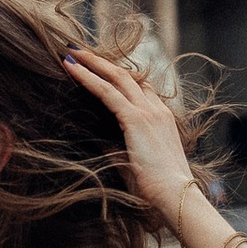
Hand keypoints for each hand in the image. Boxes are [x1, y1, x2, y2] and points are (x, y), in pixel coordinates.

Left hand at [63, 45, 198, 225]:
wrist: (174, 196)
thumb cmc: (157, 189)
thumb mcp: (136, 164)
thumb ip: (119, 150)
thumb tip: (102, 144)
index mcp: (162, 120)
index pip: (141, 88)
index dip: (120, 77)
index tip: (100, 70)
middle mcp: (157, 110)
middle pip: (128, 76)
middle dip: (103, 62)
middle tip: (81, 52)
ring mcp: (148, 112)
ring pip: (117, 77)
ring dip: (93, 63)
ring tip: (72, 53)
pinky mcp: (136, 119)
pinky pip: (107, 91)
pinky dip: (88, 78)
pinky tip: (72, 69)